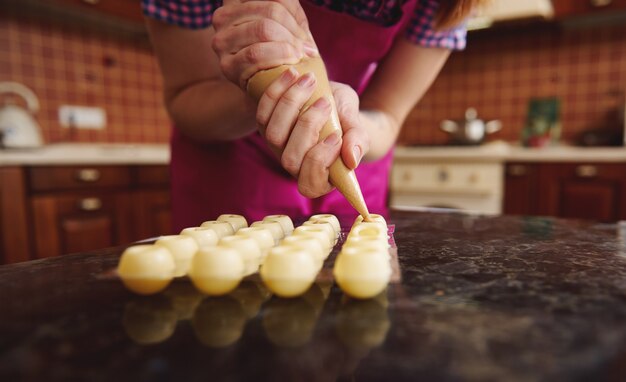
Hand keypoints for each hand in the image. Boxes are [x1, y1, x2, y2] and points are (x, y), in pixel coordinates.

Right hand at [211, 0, 316, 87]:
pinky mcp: (226, 65)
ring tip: (301, 55)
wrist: (266, 86)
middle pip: (271, 10)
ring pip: (263, 29)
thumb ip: (290, 10)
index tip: (302, 28)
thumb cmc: (279, 49)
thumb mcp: (287, 23)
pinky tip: (291, 64)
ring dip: (289, 44)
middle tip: (307, 46)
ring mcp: (221, 40)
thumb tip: (297, 20)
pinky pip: (256, 54)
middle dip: (294, 30)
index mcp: (237, 0)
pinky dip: (280, 58)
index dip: (292, 10)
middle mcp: (223, 16)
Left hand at [256, 73, 369, 197]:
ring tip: (310, 81)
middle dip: (307, 128)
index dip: (320, 161)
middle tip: (326, 102)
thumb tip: (352, 160)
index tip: (337, 135)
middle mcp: (294, 165)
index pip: (310, 184)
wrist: (334, 100)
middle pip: (290, 160)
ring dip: (291, 106)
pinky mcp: (266, 125)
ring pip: (274, 135)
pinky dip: (277, 92)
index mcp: (319, 176)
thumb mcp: (358, 126)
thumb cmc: (349, 121)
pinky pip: (263, 112)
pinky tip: (293, 74)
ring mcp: (277, 147)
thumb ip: (358, 141)